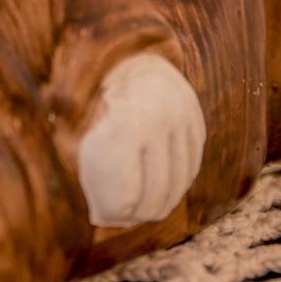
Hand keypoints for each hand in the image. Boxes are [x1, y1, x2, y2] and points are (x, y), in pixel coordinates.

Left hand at [76, 53, 206, 227]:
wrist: (126, 62)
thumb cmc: (96, 106)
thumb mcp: (85, 137)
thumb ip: (94, 175)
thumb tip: (103, 219)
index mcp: (123, 127)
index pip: (127, 195)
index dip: (115, 214)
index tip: (103, 217)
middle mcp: (158, 123)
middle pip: (157, 192)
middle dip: (140, 214)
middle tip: (126, 218)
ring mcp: (181, 121)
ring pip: (178, 182)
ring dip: (162, 202)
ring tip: (145, 210)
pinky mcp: (196, 121)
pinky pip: (192, 167)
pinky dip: (179, 184)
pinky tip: (165, 190)